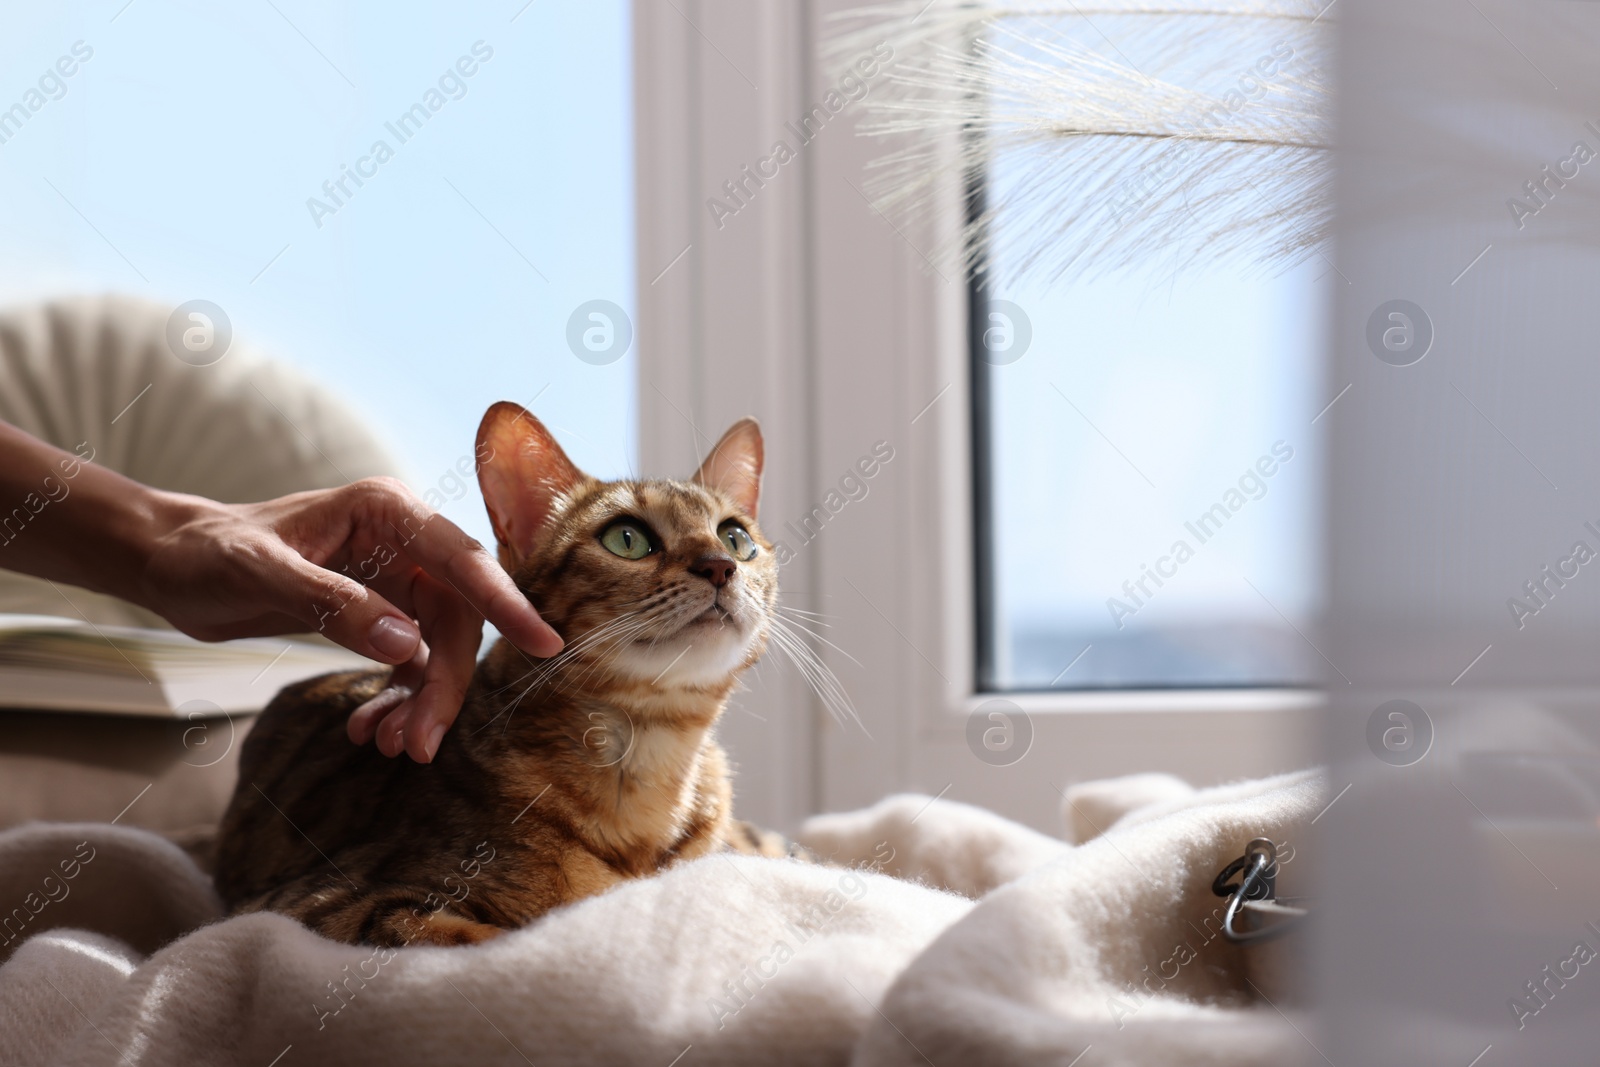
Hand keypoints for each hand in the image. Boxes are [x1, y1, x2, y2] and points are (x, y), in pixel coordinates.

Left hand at [137, 477, 562, 761]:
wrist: (170, 566)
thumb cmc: (207, 554)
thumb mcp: (261, 574)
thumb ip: (335, 605)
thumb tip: (407, 646)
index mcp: (387, 511)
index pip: (462, 561)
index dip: (505, 604)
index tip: (542, 644)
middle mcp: (402, 542)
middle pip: (455, 619)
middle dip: (443, 684)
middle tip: (418, 745)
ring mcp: (393, 579)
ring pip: (436, 648)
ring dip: (421, 701)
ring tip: (388, 747)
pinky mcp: (378, 613)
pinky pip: (410, 663)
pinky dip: (398, 700)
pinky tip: (369, 729)